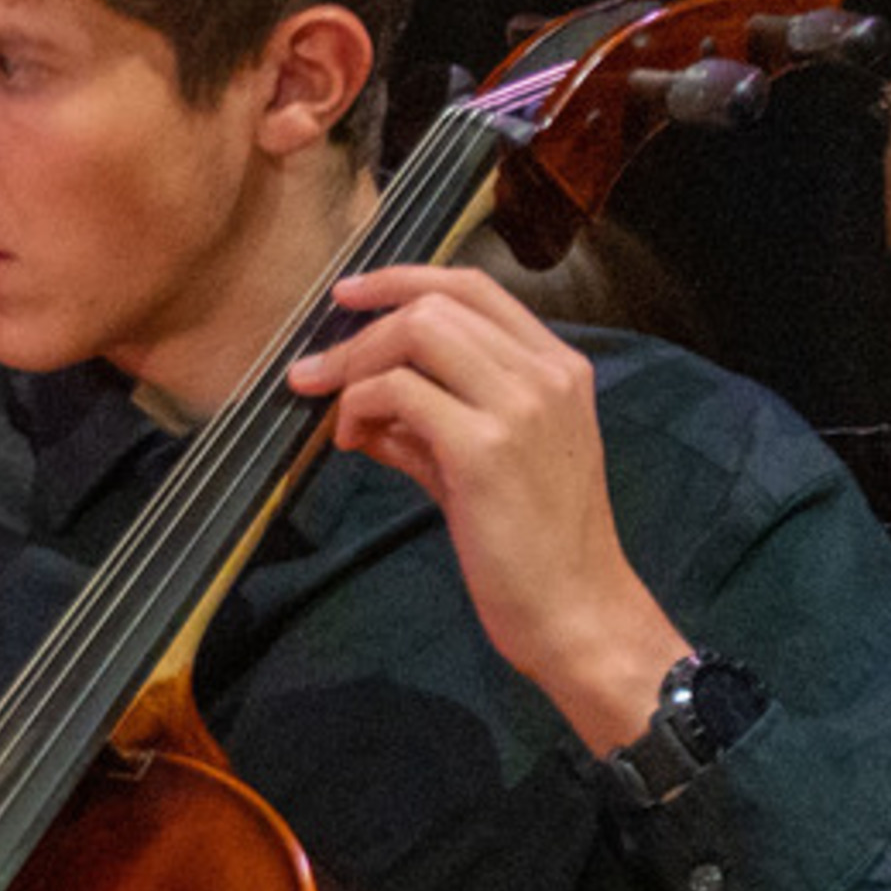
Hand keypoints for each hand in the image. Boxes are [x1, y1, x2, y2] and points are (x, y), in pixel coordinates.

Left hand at [289, 260, 687, 749]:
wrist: (577, 611)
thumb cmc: (533, 548)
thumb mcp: (482, 466)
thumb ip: (428, 426)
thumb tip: (359, 404)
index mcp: (559, 367)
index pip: (474, 287)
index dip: (403, 279)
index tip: (348, 295)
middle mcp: (547, 373)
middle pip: (436, 302)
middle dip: (362, 327)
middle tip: (314, 369)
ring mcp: (521, 406)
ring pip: (416, 332)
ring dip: (355, 363)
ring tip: (328, 408)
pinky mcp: (486, 447)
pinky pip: (398, 392)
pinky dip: (358, 408)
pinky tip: (350, 444)